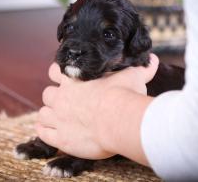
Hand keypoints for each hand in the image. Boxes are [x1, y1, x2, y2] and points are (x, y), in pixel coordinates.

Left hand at [36, 54, 158, 160]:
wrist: (118, 120)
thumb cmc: (124, 96)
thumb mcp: (134, 77)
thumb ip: (142, 68)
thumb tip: (154, 59)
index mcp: (74, 80)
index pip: (54, 70)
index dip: (57, 74)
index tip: (64, 79)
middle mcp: (62, 97)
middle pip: (47, 94)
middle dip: (54, 97)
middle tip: (65, 103)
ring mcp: (59, 117)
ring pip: (43, 113)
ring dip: (49, 115)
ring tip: (58, 119)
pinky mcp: (60, 138)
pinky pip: (43, 133)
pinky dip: (44, 131)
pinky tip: (50, 131)